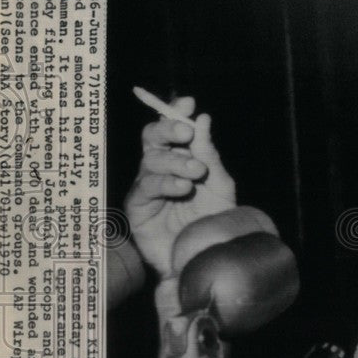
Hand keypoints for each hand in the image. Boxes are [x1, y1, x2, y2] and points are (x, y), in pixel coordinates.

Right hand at [124, 96, 235, 277]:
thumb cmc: (212, 220)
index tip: (187, 102)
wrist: (206, 255)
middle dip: (168, 129)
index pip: (173, 129)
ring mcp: (148, 186)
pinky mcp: (138, 207)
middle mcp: (161, 168)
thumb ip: (209, 154)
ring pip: (151, 160)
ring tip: (195, 172)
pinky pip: (147, 188)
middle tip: (186, 132)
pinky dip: (166, 183)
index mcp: (181, 158)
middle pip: (153, 137)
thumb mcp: (219, 185)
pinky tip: (183, 187)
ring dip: (174, 161)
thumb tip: (202, 118)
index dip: (175, 111)